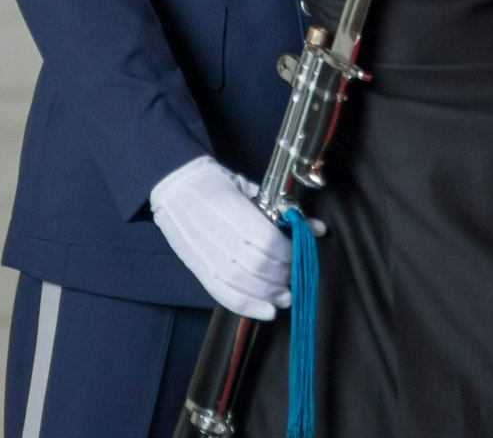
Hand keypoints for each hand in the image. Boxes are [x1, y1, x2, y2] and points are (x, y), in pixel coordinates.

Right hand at [151, 156, 291, 320]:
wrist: (175, 186)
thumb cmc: (214, 183)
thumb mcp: (249, 186)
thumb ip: (282, 208)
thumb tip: (317, 228)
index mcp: (229, 205)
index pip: (265, 239)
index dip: (287, 252)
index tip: (299, 253)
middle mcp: (214, 231)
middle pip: (255, 264)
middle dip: (281, 275)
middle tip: (295, 275)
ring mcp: (203, 252)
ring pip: (240, 283)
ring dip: (268, 294)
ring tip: (285, 296)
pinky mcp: (197, 267)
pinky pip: (222, 294)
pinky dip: (247, 306)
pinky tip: (266, 310)